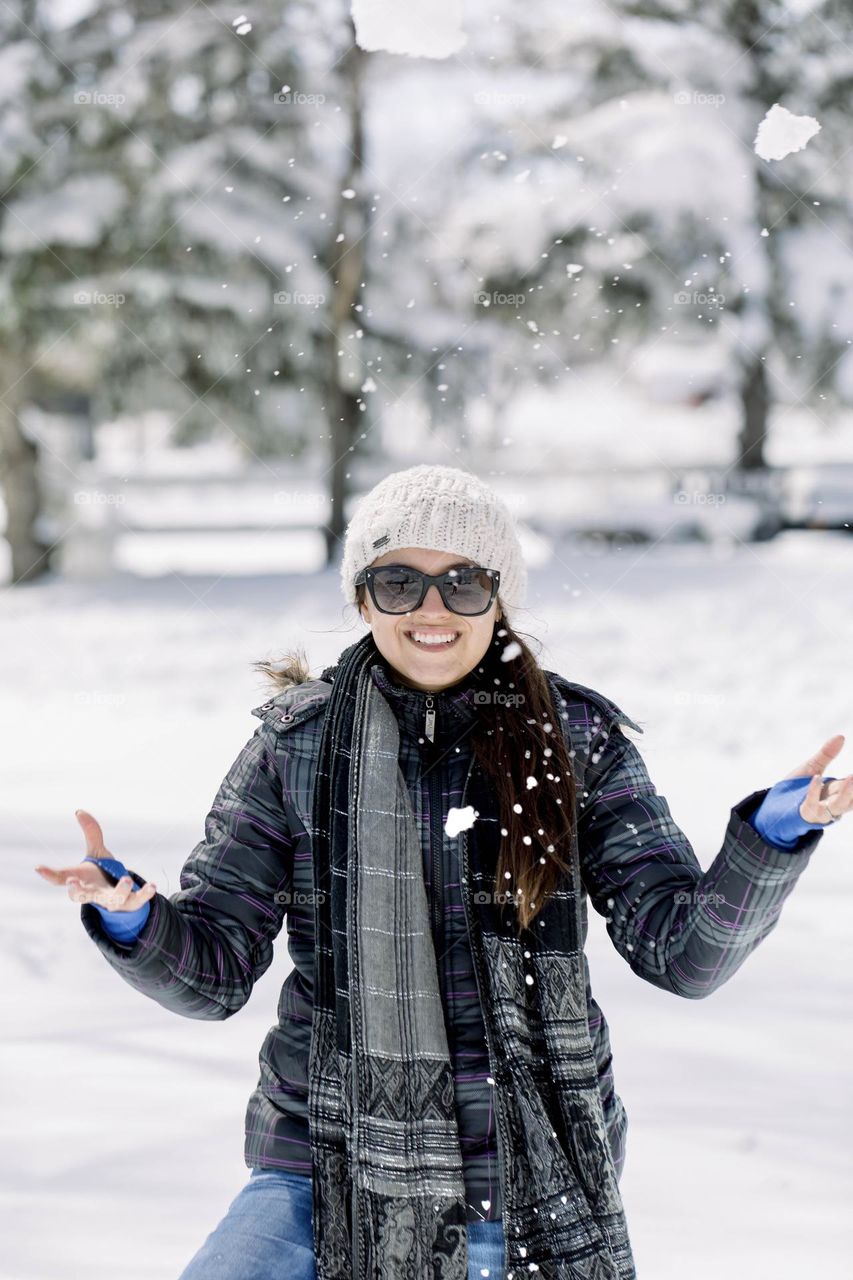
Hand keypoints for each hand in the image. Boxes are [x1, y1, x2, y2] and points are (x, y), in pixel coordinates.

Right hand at [34, 809, 156, 909]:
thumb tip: (79, 810)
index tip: (39, 867)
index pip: (61, 880)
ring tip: (127, 879)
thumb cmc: (102, 873)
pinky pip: (138, 901)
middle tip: (72, 882)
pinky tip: (152, 885)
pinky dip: (145, 895)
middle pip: (82, 896)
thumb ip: (91, 832)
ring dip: (120, 891)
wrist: (120, 897)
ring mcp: (112, 900)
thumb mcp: (96, 852)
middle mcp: (94, 894)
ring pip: (113, 900)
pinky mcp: (131, 903)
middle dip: (77, 890)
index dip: (50, 875)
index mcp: (81, 882)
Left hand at [785, 734, 851, 824]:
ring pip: (838, 805)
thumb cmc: (797, 787)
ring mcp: (821, 810)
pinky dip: (815, 792)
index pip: (852, 786)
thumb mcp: (813, 767)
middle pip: (850, 798)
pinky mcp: (805, 813)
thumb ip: (826, 754)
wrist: (774, 803)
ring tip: (852, 777)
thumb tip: (841, 736)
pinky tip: (816, 778)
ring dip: (846, 794)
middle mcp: (832, 802)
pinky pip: (812, 805)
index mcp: (837, 792)